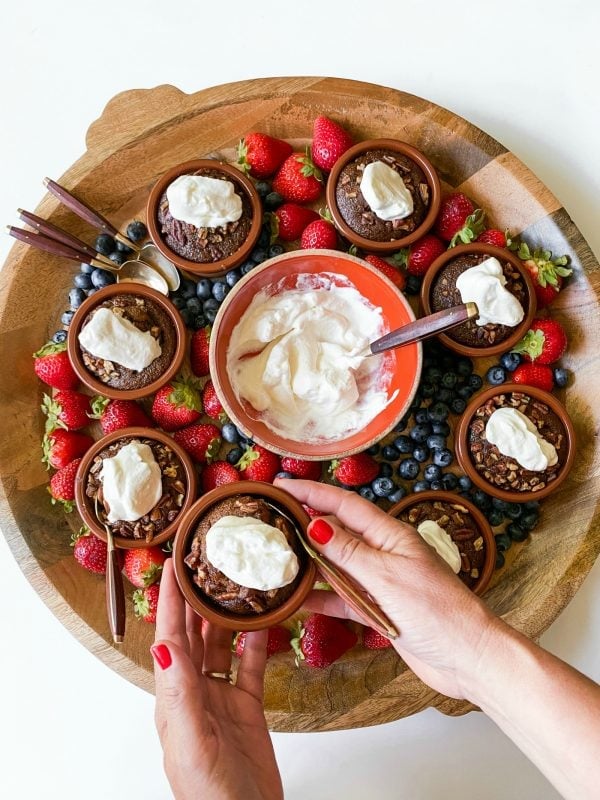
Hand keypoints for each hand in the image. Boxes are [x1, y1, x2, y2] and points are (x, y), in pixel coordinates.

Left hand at [152, 559, 282, 799]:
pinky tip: (265, 619)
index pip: (171, 637)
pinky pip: (251, 665)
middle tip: (208, 561)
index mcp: (173, 696)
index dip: (171, 600)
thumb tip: (162, 644)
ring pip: (224, 644)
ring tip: (237, 580)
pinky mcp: (248, 706)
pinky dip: (257, 641)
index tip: (173, 563)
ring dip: (228, 614)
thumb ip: (179, 692)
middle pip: (195, 634)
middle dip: (198, 597)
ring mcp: (221, 697)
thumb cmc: (210, 794)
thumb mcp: (190, 741)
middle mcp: (194, 691)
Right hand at [278, 478, 498, 699]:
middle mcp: (383, 552)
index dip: (312, 492)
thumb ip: (348, 553)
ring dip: (309, 562)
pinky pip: (342, 597)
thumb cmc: (436, 610)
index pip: (344, 505)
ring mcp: (379, 581)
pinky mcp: (378, 608)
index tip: (280, 484)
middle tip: (269, 522)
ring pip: (336, 565)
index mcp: (389, 534)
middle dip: (304, 525)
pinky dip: (321, 598)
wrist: (468, 657)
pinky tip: (296, 600)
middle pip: (337, 532)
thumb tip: (314, 524)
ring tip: (275, 559)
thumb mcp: (386, 576)